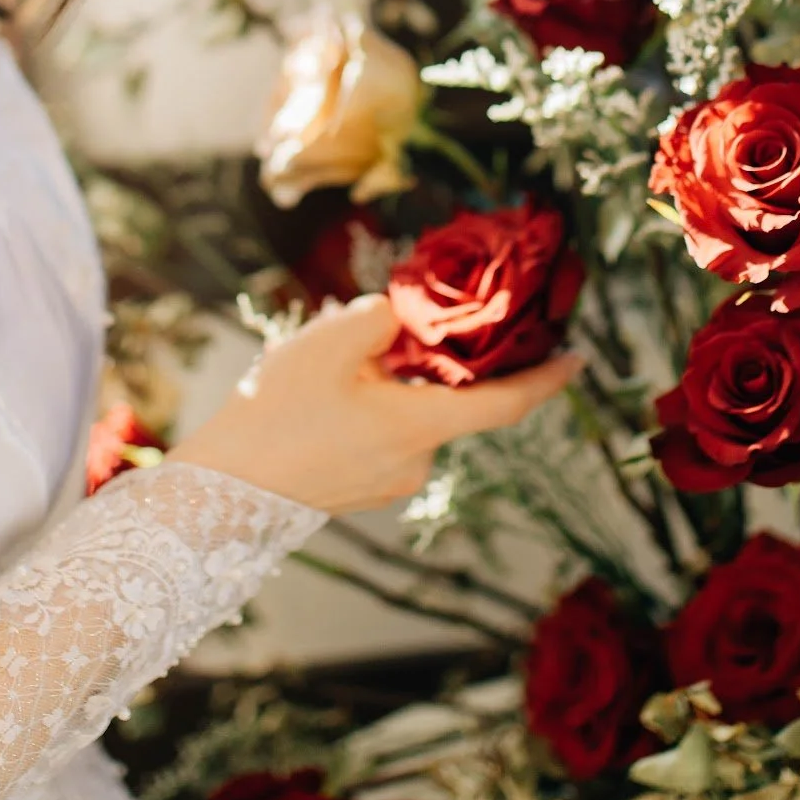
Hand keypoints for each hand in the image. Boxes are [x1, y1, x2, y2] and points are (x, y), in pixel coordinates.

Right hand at [169, 295, 580, 513]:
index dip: (547, 380)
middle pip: (452, 400)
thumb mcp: (328, 343)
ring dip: (399, 386)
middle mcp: (417, 461)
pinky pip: (390, 438)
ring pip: (415, 417)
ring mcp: (391, 481)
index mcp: (419, 424)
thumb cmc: (274, 411)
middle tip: (398, 330)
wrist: (221, 487)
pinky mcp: (365, 489)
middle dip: (437, 362)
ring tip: (342, 363)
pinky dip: (380, 410)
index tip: (579, 358)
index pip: (506, 404)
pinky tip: (331, 395)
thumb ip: (383, 316)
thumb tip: (411, 310)